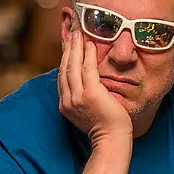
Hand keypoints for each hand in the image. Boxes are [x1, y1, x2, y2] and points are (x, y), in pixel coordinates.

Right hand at [57, 30, 132, 147]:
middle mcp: (68, 100)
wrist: (111, 140)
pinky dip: (87, 55)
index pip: (62, 76)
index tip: (68, 46)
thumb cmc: (105, 127)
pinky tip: (90, 44)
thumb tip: (86, 84)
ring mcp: (78, 97)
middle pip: (64, 68)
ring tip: (78, 34)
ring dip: (75, 48)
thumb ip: (83, 97)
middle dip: (68, 49)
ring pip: (72, 66)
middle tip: (72, 34)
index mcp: (66, 104)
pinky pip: (87, 69)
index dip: (64, 59)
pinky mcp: (90, 94)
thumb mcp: (88, 111)